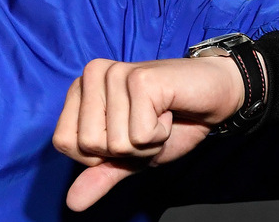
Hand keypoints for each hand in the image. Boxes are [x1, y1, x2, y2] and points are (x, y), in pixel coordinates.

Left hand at [52, 56, 245, 210]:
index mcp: (80, 90)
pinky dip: (160, 134)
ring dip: (147, 142)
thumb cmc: (171, 123)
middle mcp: (91, 75)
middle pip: (89, 144)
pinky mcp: (139, 79)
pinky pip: (140, 135)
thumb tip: (72, 203)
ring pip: (116, 142)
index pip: (64, 142)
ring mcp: (113, 74)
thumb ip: (100, 175)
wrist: (214, 96)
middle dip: (126, 149)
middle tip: (147, 124)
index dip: (100, 153)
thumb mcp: (131, 156)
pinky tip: (168, 111)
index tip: (127, 132)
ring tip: (159, 117)